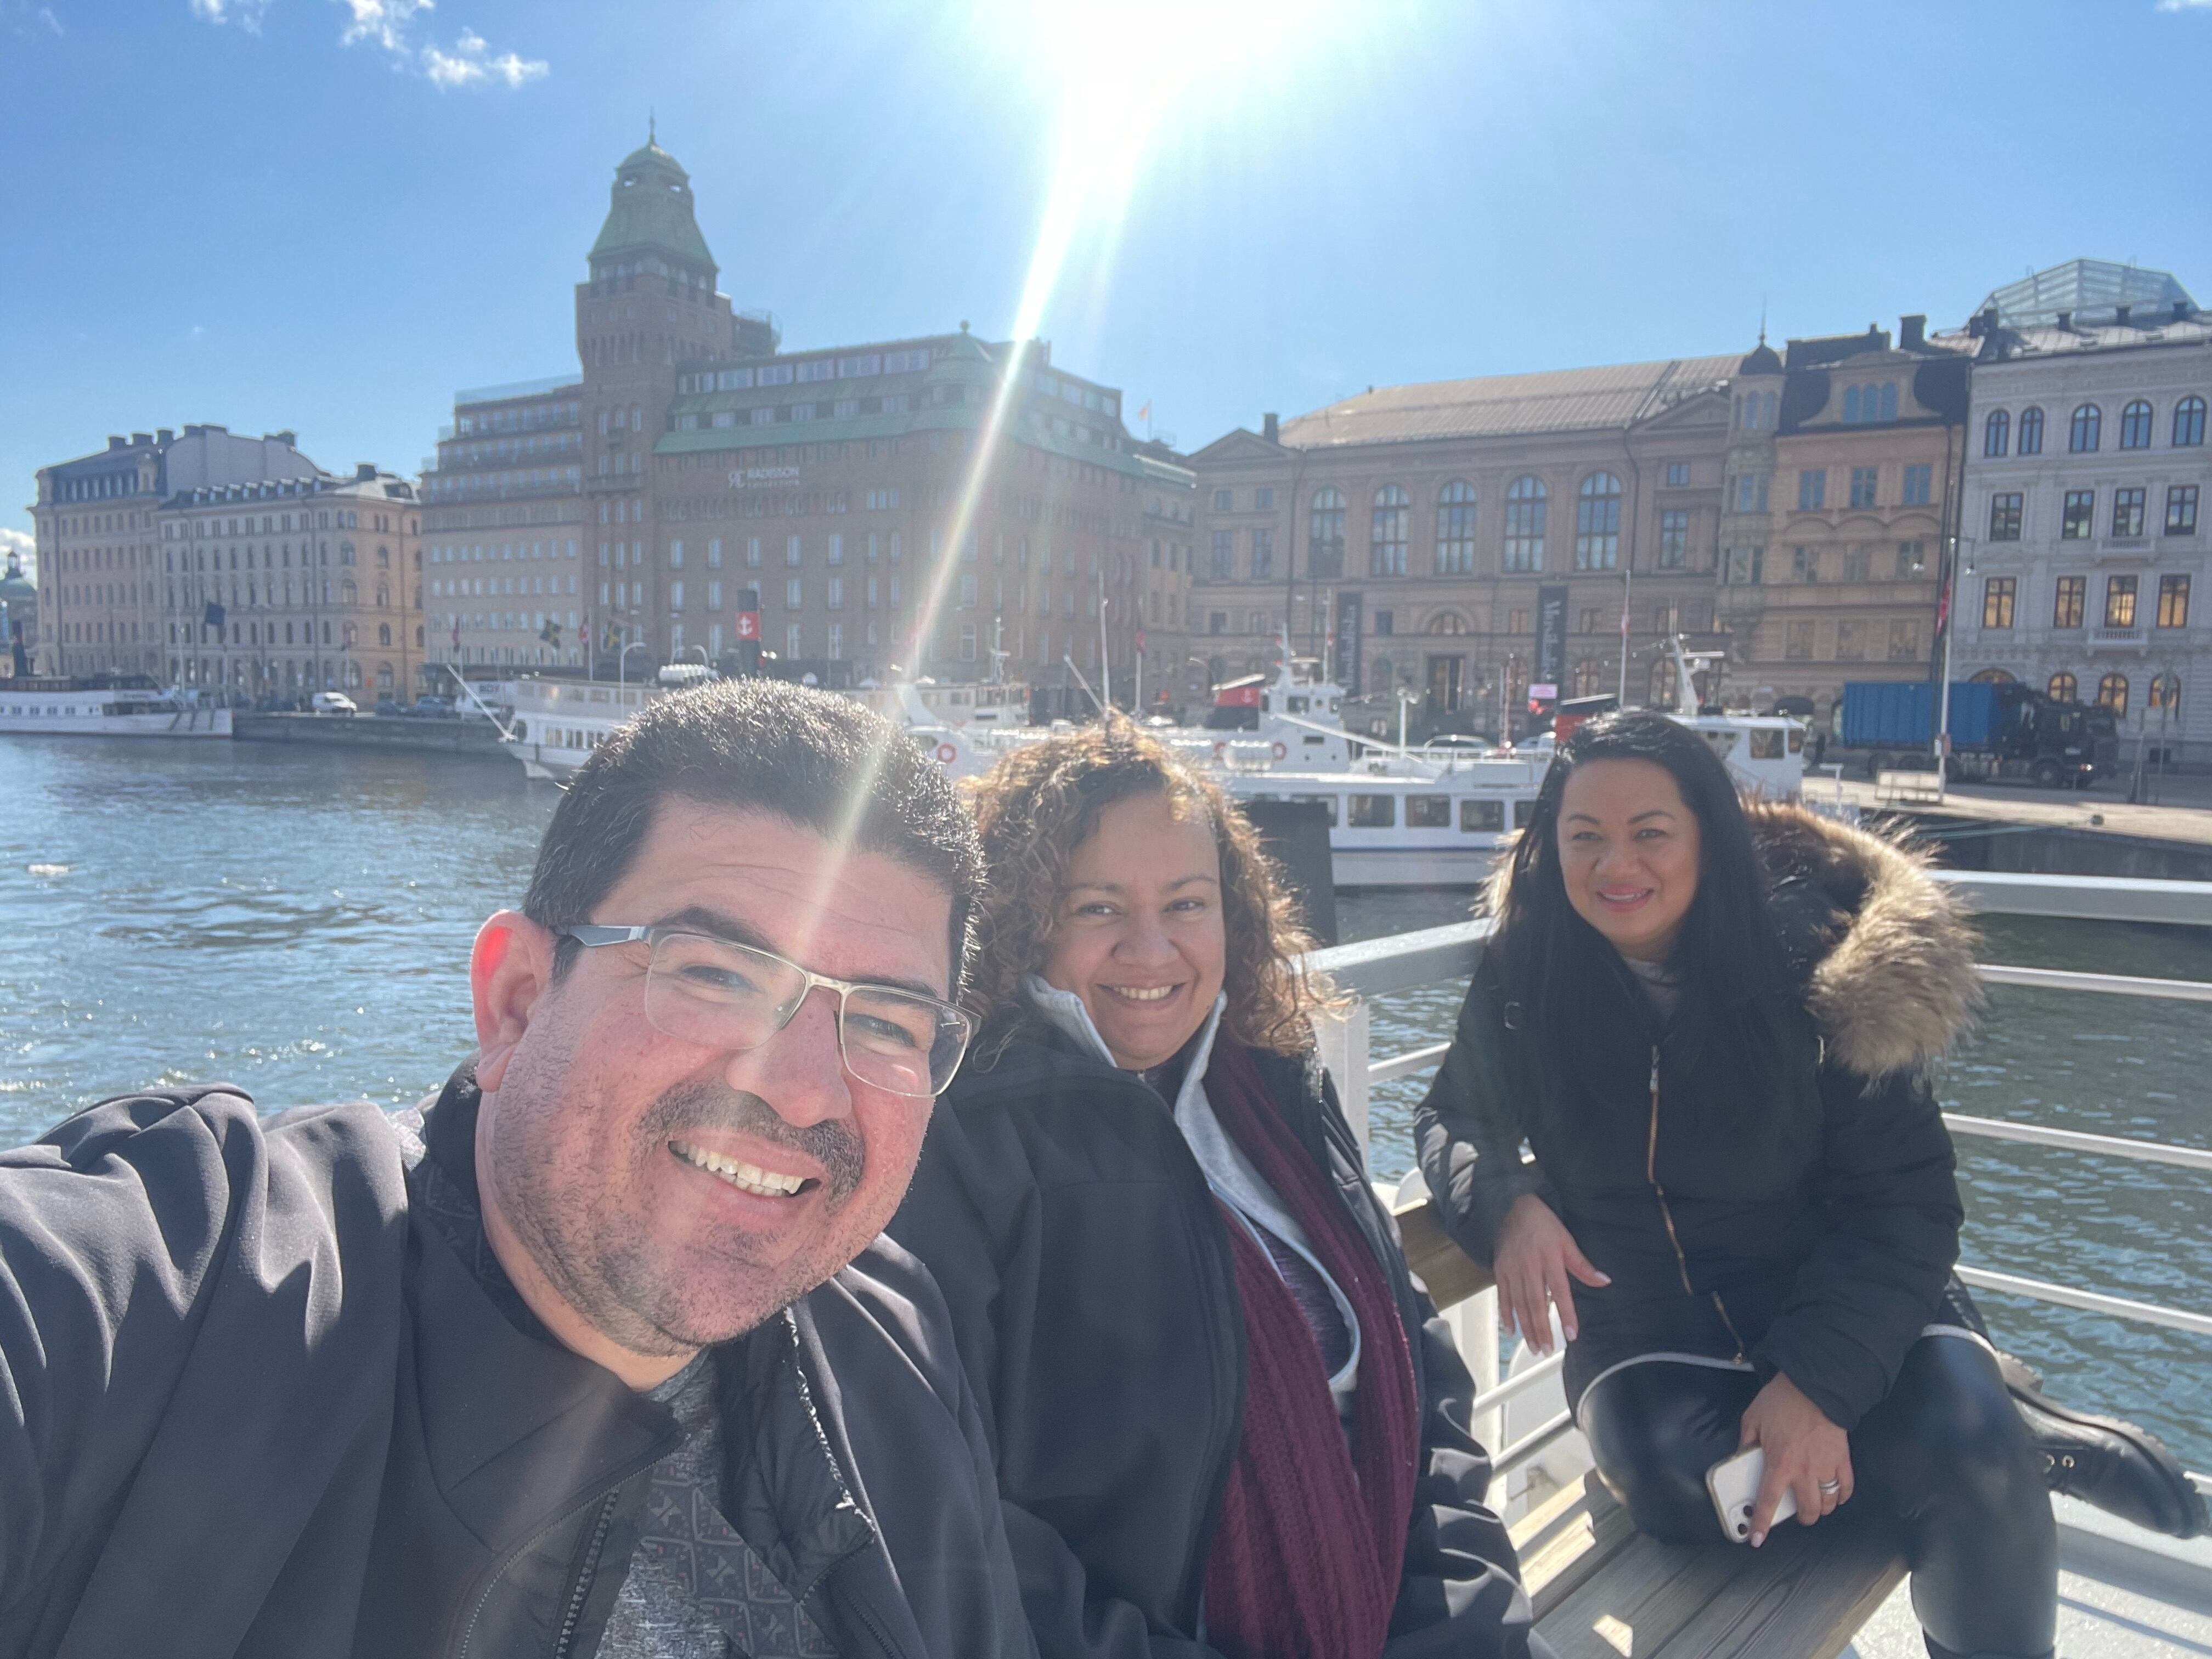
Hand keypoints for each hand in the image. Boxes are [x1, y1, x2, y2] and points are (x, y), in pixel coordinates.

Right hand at [1492, 1193, 1608, 1355]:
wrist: (1513, 1207)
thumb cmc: (1544, 1225)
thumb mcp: (1566, 1240)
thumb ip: (1582, 1265)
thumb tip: (1605, 1282)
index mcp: (1549, 1257)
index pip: (1559, 1291)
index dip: (1566, 1313)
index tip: (1571, 1335)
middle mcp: (1528, 1265)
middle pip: (1535, 1302)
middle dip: (1541, 1329)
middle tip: (1546, 1351)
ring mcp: (1511, 1269)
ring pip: (1519, 1303)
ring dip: (1526, 1327)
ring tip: (1533, 1347)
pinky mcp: (1499, 1270)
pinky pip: (1503, 1296)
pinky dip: (1506, 1315)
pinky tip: (1512, 1331)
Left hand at [1737, 1373, 1851, 1545]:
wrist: (1814, 1386)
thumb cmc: (1782, 1401)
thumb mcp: (1752, 1419)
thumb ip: (1746, 1442)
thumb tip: (1741, 1457)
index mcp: (1779, 1463)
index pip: (1768, 1501)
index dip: (1761, 1524)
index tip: (1756, 1539)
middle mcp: (1804, 1471)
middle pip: (1807, 1510)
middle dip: (1801, 1518)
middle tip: (1795, 1514)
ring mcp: (1826, 1467)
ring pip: (1827, 1504)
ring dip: (1821, 1509)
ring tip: (1814, 1505)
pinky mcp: (1842, 1459)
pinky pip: (1845, 1487)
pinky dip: (1841, 1496)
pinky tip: (1835, 1495)